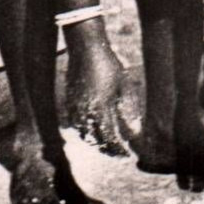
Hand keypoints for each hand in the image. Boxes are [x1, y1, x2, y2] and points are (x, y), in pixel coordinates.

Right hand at [64, 39, 133, 156]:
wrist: (85, 48)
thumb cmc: (108, 64)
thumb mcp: (124, 86)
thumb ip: (128, 111)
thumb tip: (134, 132)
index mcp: (101, 109)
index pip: (109, 139)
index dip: (119, 150)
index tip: (127, 154)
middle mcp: (85, 112)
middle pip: (95, 140)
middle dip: (107, 149)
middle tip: (118, 152)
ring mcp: (74, 107)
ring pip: (83, 134)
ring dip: (94, 141)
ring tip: (106, 143)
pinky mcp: (69, 101)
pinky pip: (75, 124)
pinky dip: (84, 131)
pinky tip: (92, 128)